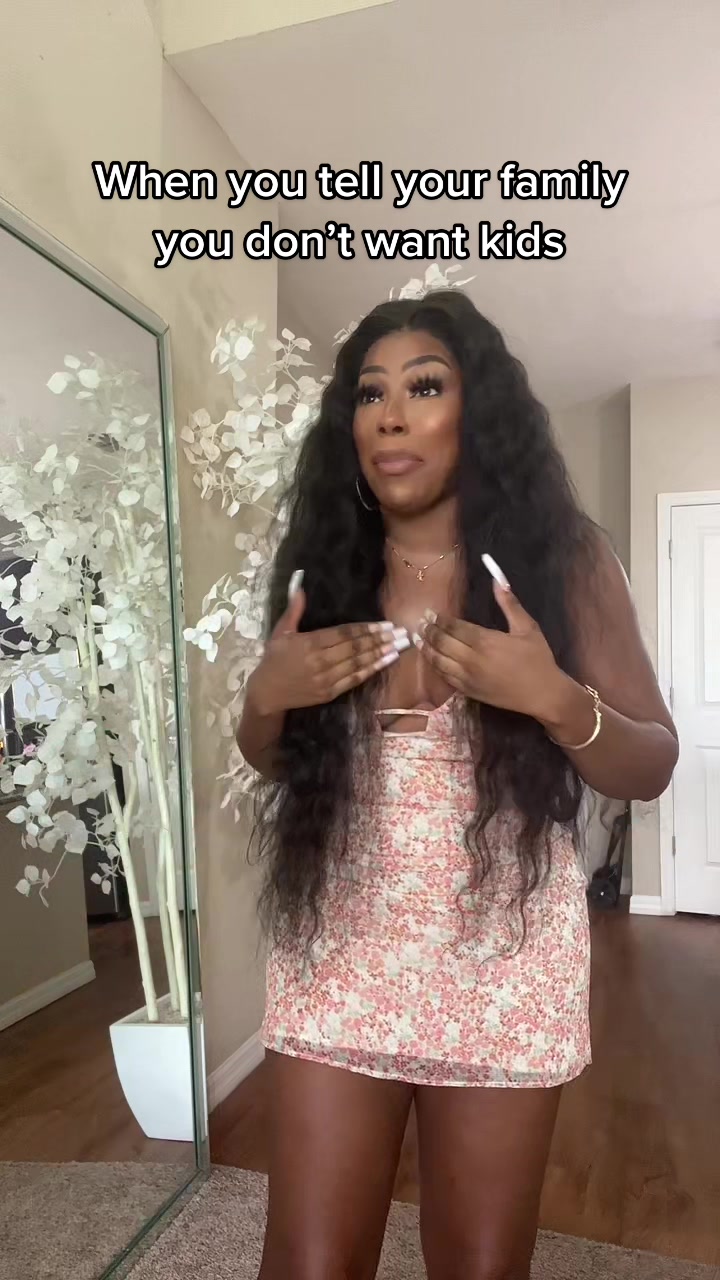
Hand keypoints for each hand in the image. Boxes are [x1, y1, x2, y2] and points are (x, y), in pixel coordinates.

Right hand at [247, 577, 405, 715]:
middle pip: (355, 648)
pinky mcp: (329, 692)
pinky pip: (354, 680)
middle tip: (402, 633)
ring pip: (358, 663)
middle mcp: (320, 661)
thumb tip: (299, 585)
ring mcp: (326, 678)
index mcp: (309, 643)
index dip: (366, 629)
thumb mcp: (280, 632)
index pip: (344, 633)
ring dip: (381, 654)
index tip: (385, 624)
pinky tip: (385, 663)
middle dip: (381, 640)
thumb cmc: (273, 660)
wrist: (266, 694)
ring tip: (400, 646)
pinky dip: (371, 671)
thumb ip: (293, 609)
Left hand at [416, 580, 563, 720]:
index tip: (431, 613)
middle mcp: (471, 659)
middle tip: (421, 623)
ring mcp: (467, 677)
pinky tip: (431, 659)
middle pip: (441, 642)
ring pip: (438, 661)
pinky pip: (445, 677)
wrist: (542, 694)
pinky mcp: (468, 691)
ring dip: (426, 648)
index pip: (453, 627)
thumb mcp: (527, 627)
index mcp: (484, 640)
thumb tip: (497, 580)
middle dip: (429, 631)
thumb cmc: (537, 658)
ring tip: (418, 639)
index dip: (439, 619)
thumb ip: (509, 604)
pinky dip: (435, 666)